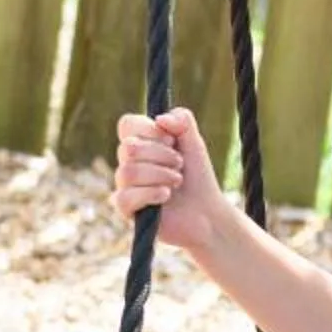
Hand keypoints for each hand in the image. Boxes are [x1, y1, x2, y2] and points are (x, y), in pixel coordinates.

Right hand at [110, 108, 223, 252]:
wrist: (207, 212)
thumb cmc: (197, 177)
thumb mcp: (195, 143)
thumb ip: (182, 120)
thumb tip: (160, 119)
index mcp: (140, 143)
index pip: (127, 124)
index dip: (149, 129)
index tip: (171, 140)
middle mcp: (128, 162)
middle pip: (128, 148)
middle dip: (162, 155)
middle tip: (180, 164)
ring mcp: (125, 185)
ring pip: (128, 172)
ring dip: (161, 175)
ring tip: (177, 181)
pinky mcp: (126, 209)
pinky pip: (125, 197)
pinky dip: (151, 194)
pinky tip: (165, 196)